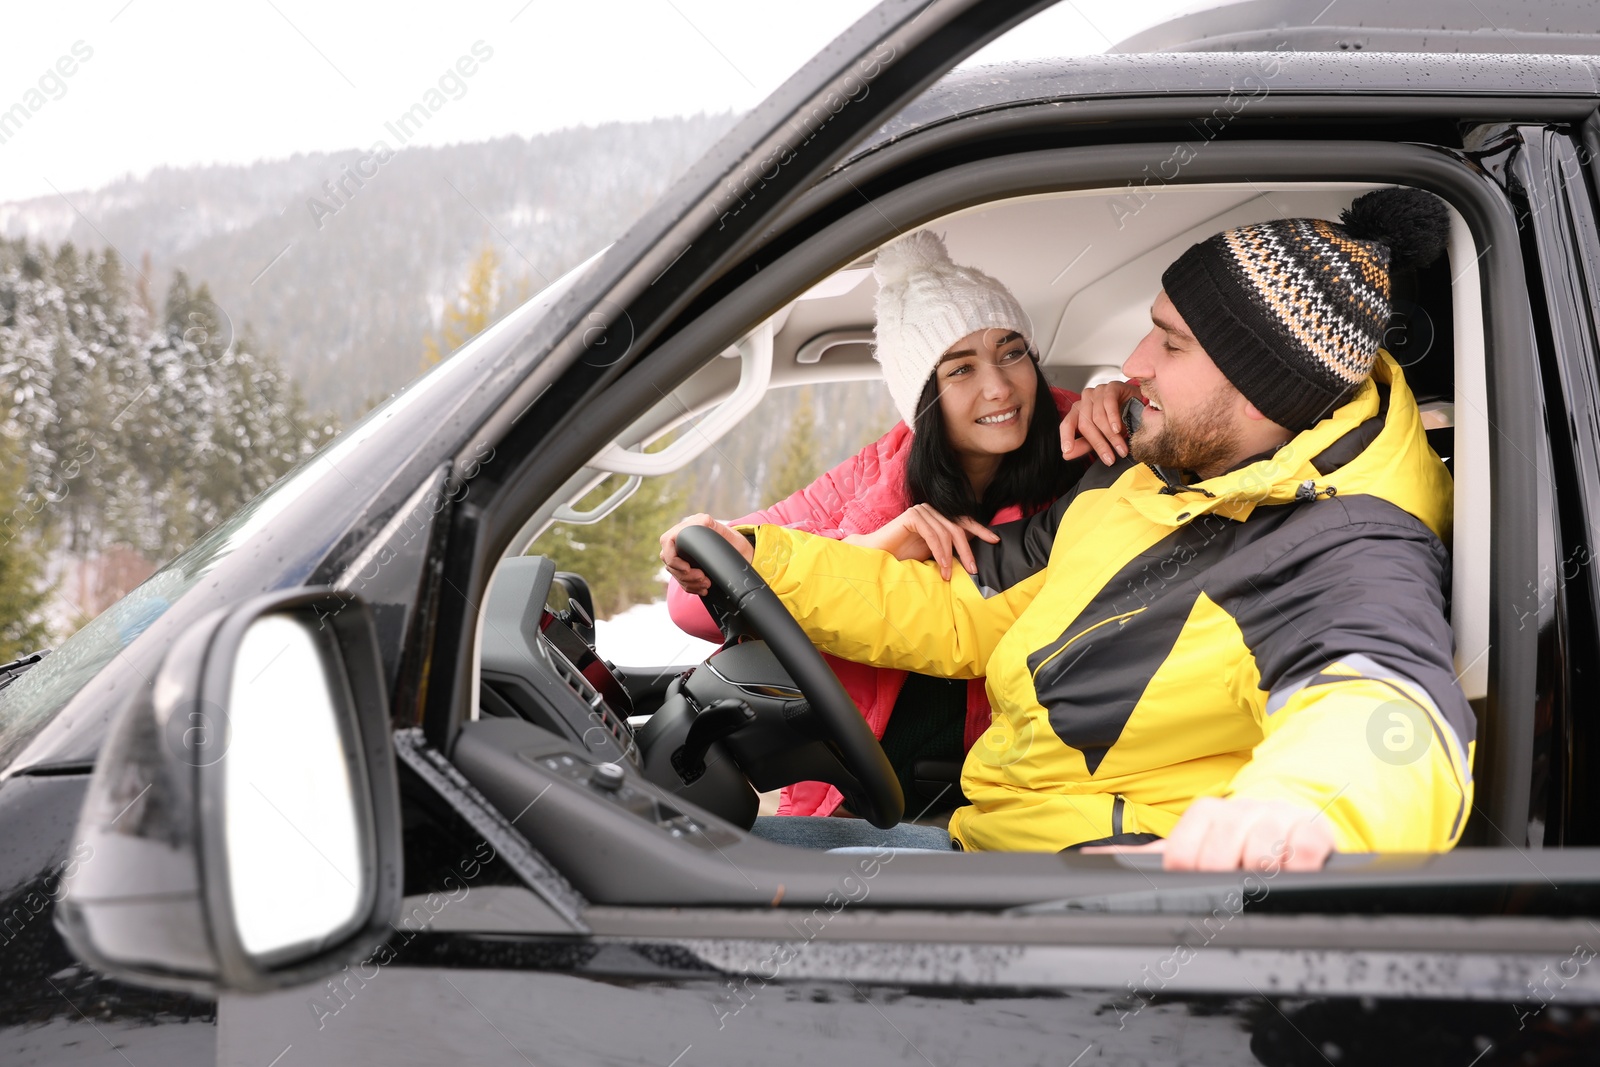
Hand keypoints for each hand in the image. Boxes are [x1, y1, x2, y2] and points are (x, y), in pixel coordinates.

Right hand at [660, 513, 752, 596]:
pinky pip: (681, 581)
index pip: (666, 543)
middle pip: (669, 562)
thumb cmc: (732, 541)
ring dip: (690, 583)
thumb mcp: (723, 531)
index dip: (673, 559)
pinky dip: (691, 588)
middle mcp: (680, 541)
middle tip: (703, 579)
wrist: (740, 552)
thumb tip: (702, 522)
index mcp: (686, 529)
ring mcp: (682, 555)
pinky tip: (703, 589)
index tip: (688, 568)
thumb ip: (711, 526)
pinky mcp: (686, 567)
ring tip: (706, 584)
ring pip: (675, 574)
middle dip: (685, 575)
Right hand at [843, 503, 998, 580]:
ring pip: (947, 532)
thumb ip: (949, 549)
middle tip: (974, 569)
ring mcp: (921, 511)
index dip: (980, 530)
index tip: (995, 541)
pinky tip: (942, 567)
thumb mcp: (932, 553)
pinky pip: (933, 534)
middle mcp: (931, 510)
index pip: (963, 522)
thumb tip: (972, 556)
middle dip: (968, 550)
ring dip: (951, 556)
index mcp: (937, 516)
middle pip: (957, 528)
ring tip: (950, 575)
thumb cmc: (903, 557)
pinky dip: (940, 552)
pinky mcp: (912, 516)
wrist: (876, 557)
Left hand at [1061, 379, 1143, 464]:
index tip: (1067, 450)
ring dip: (1110, 436)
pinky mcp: (1111, 387)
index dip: (1066, 437)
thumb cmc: (1118, 420)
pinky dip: (1113, 418)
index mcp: (1078, 411)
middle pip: (1085, 424)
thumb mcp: (1100, 436)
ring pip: (1098, 417)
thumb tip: (1066, 455)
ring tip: (1120, 448)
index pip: (1067, 423)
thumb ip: (1084, 444)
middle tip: (1110, 458)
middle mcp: (1085, 400)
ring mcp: (1097, 392)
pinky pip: (1108, 403)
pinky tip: (1118, 429)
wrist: (1139, 405)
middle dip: (1099, 444)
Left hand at [1082, 796, 1335, 871]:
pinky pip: (1303, 852)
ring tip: (1259, 884)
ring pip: (1260, 855)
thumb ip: (1146, 857)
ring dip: (1258, 877)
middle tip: (1229, 893)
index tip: (1196, 885)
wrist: (1293, 819)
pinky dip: (1297, 868)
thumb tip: (1092, 861)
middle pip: (1219, 857)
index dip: (1186, 877)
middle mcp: (1239, 811)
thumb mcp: (1193, 843)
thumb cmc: (1237, 839)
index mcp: (1205, 813)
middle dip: (1222, 881)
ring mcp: (1277, 819)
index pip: (1182, 854)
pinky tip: (1292, 873)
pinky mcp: (1313, 831)